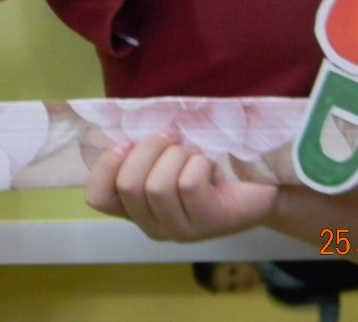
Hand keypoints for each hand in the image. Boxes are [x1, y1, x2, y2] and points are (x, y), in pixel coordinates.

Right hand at [85, 131, 278, 241]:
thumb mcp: (168, 153)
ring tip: (195, 155)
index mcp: (136, 209)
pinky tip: (212, 168)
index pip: (98, 197)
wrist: (259, 180)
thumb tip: (122, 126)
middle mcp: (153, 225)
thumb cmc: (208, 161)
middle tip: (172, 138)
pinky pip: (189, 184)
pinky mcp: (208, 223)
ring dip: (177, 156)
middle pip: (128, 184)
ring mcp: (180, 230)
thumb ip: (142, 149)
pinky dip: (200, 164)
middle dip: (149, 149)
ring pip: (157, 186)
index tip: (127, 141)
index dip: (106, 166)